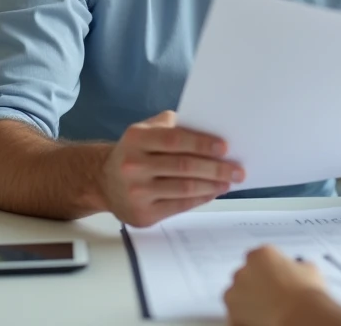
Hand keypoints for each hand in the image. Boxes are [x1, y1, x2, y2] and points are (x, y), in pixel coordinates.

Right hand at [99, 110, 244, 226]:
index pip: (175, 139)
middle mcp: (133, 165)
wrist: (103, 181)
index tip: (225, 147)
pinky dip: (200, 199)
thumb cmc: (135, 151)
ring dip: (212, 185)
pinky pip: (179, 206)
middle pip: (183, 166)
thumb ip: (173, 125)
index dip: (202, 143)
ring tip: (229, 181)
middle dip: (216, 168)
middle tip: (237, 169)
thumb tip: (210, 130)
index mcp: (136, 138)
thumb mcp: (146, 130)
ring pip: (184, 188)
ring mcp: (136, 192)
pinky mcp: (142, 214)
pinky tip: (213, 192)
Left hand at [225, 246, 329, 325]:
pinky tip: (262, 319)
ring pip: (238, 295)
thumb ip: (296, 266)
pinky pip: (237, 315)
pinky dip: (246, 317)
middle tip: (274, 293)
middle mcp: (243, 272)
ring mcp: (235, 295)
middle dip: (257, 282)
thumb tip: (298, 271)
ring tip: (270, 309)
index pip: (260, 256)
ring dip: (249, 300)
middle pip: (246, 274)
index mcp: (261, 255)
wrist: (300, 317)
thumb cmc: (305, 294)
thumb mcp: (309, 269)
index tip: (278, 275)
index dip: (271, 267)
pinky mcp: (233, 316)